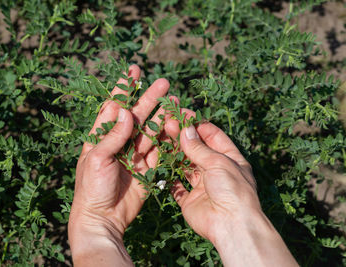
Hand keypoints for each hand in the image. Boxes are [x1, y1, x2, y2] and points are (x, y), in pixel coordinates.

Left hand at [68, 65, 169, 265]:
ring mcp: (134, 155)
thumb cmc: (91, 188)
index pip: (114, 106)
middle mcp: (119, 142)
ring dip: (162, 116)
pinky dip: (167, 138)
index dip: (123, 88)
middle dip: (149, 98)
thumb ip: (113, 136)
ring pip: (151, 131)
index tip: (132, 69)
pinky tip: (176, 125)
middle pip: (137, 115)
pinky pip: (159, 150)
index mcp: (101, 137)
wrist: (103, 218)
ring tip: (175, 101)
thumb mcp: (97, 159)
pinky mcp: (147, 168)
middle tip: (164, 83)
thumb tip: (125, 111)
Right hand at [165, 108, 297, 266]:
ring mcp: (202, 186)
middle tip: (168, 123)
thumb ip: (199, 147)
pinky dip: (168, 176)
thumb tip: (185, 130)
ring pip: (185, 165)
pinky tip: (159, 162)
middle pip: (197, 149)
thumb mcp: (218, 162)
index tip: (182, 114)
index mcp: (230, 159)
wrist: (230, 224)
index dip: (198, 124)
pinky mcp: (189, 200)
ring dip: (174, 152)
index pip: (213, 136)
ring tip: (161, 138)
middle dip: (183, 136)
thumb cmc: (232, 190)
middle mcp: (216, 171)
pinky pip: (176, 186)